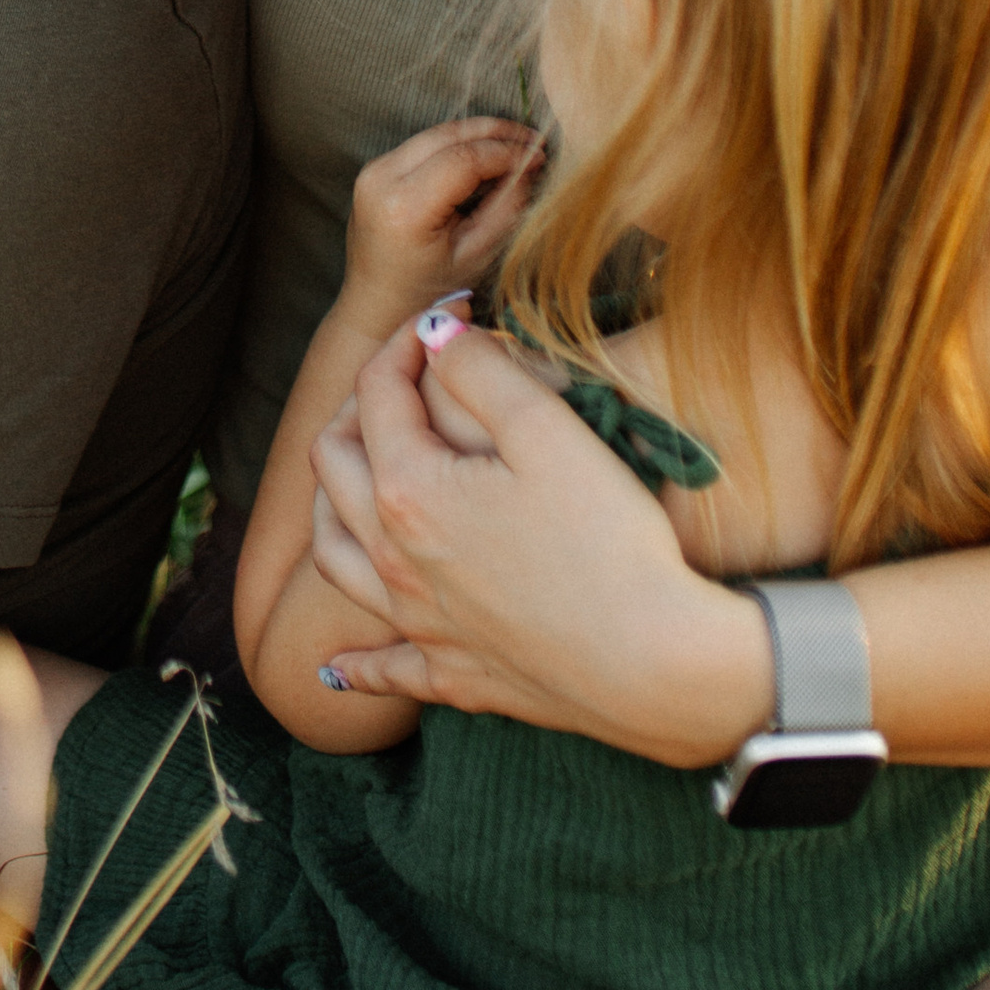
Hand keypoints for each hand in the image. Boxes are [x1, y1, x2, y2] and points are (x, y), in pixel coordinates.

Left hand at [304, 322, 770, 766]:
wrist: (657, 665)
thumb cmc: (609, 540)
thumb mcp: (547, 429)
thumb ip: (480, 369)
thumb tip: (434, 334)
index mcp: (407, 490)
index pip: (378, 391)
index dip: (409, 340)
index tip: (453, 314)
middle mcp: (393, 559)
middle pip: (336, 464)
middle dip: (360, 406)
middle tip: (406, 380)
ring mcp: (418, 623)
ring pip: (335, 555)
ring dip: (332, 503)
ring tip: (353, 477)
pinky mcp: (453, 675)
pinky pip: (383, 668)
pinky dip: (355, 661)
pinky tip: (334, 669)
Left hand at [338, 118, 545, 340]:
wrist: (376, 305)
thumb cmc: (428, 293)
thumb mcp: (476, 256)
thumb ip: (506, 209)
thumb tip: (528, 168)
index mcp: (404, 208)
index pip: (464, 159)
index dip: (507, 153)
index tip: (540, 157)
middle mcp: (381, 179)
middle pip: (448, 135)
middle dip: (496, 132)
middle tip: (535, 142)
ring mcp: (373, 170)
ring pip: (436, 133)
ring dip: (478, 135)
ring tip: (518, 146)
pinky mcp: (376, 168)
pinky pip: (424, 144)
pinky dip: (458, 145)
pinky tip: (487, 156)